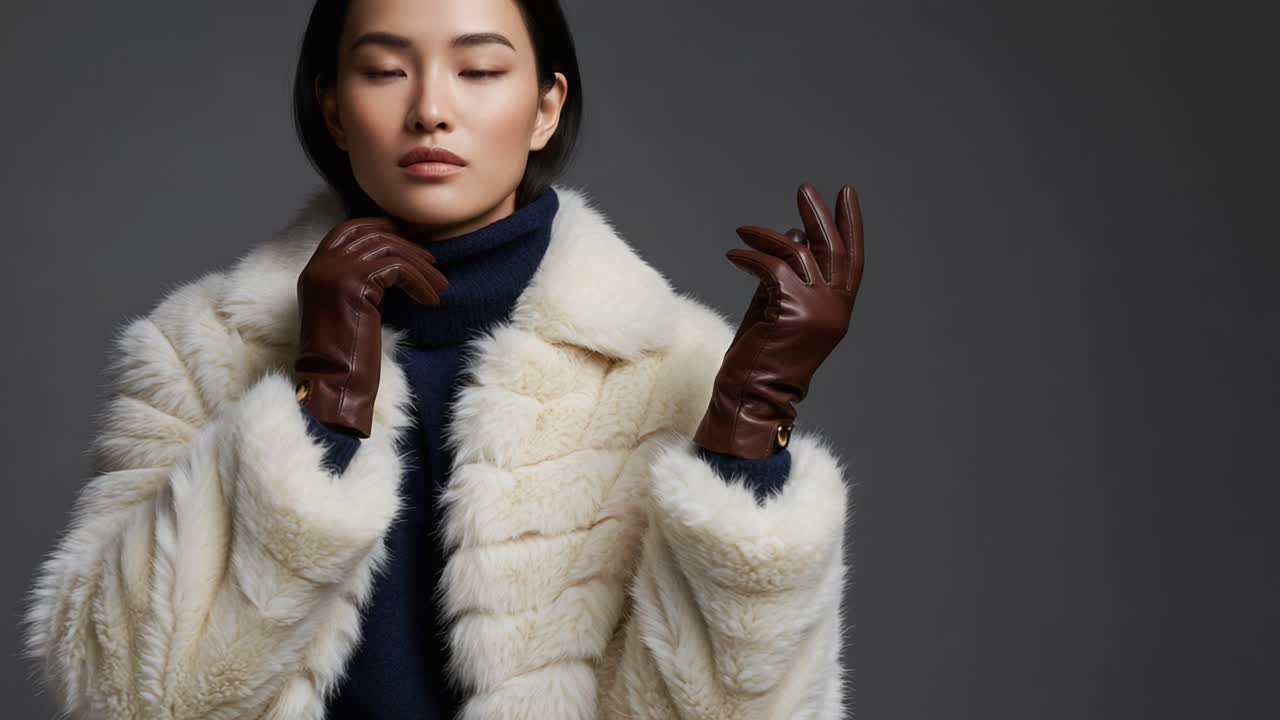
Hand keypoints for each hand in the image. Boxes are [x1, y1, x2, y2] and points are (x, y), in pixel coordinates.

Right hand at [294, 216, 448, 437]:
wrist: (332, 382)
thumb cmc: (345, 357)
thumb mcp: (345, 310)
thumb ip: (356, 283)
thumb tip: (391, 263)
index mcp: (314, 271)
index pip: (345, 230)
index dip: (375, 226)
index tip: (402, 233)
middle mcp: (321, 265)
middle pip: (371, 237)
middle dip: (407, 246)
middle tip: (432, 261)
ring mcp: (335, 271)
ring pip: (388, 250)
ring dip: (421, 266)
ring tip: (440, 284)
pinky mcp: (354, 282)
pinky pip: (398, 269)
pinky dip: (420, 282)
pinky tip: (431, 300)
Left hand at [693, 182, 864, 458]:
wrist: (752, 398)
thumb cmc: (761, 359)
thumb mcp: (779, 308)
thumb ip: (789, 275)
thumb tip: (792, 235)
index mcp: (838, 310)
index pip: (852, 259)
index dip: (850, 224)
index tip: (845, 195)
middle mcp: (836, 309)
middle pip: (833, 248)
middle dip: (819, 214)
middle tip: (804, 188)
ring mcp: (818, 310)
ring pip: (799, 252)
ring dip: (767, 236)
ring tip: (743, 230)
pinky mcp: (793, 310)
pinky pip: (772, 267)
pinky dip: (751, 256)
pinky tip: (733, 255)